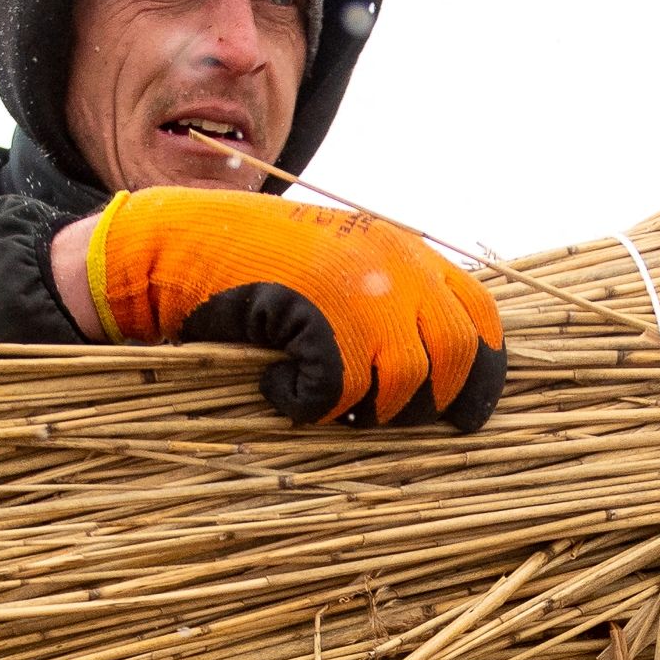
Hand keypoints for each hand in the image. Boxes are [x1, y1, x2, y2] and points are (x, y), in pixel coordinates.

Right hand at [64, 190, 506, 429]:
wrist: (179, 242)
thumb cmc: (254, 266)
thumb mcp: (339, 265)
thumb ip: (390, 297)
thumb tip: (438, 370)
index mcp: (406, 250)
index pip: (479, 315)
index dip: (480, 372)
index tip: (459, 410)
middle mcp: (394, 263)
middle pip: (456, 355)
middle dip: (426, 403)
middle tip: (377, 416)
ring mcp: (358, 287)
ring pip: (403, 379)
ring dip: (365, 408)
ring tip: (324, 401)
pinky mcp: (314, 315)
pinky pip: (337, 390)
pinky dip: (307, 405)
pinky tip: (278, 391)